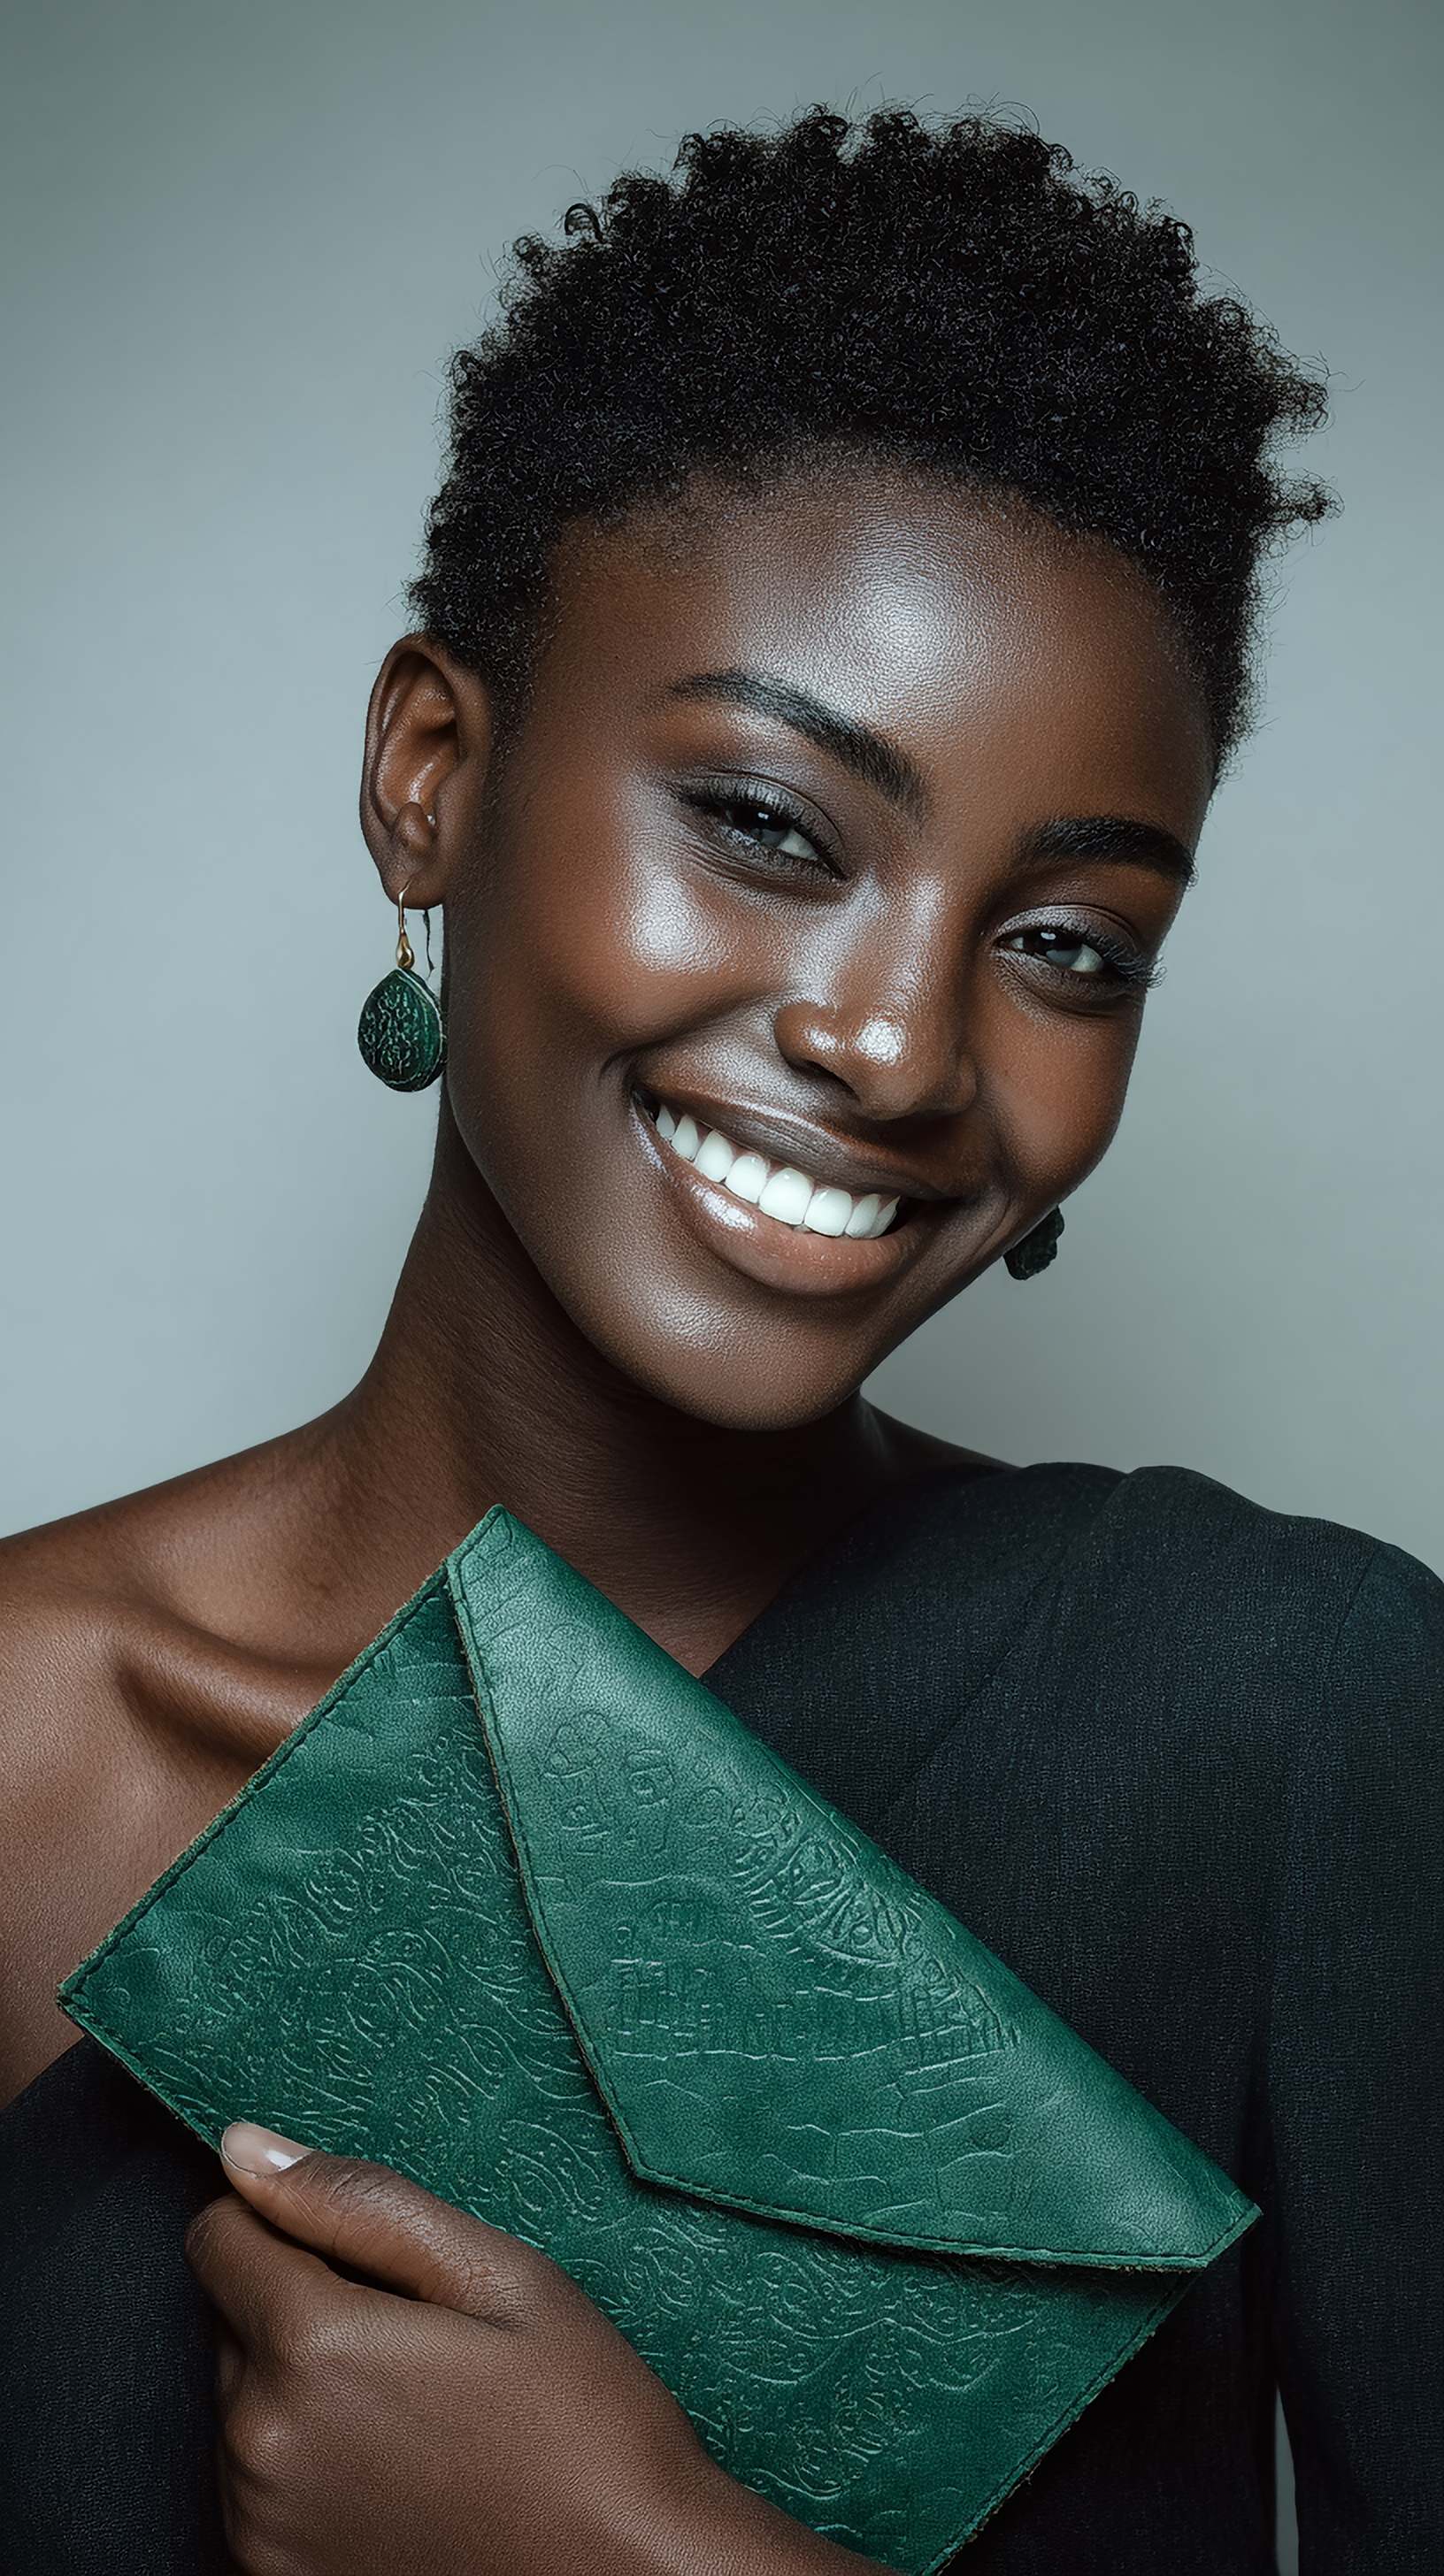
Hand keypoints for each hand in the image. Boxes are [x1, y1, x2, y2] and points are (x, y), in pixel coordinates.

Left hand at [185, 2122, 883, 2575]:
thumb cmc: (583, 2424)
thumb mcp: (497, 2277)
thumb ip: (357, 2203)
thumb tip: (243, 2148)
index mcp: (311, 2346)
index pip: (217, 2235)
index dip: (287, 2222)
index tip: (368, 2257)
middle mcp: (260, 2443)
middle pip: (233, 2320)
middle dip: (303, 2305)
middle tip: (418, 2339)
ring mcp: (260, 2524)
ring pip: (243, 2403)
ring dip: (301, 2388)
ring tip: (419, 2412)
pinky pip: (256, 2484)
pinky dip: (306, 2464)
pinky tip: (400, 2472)